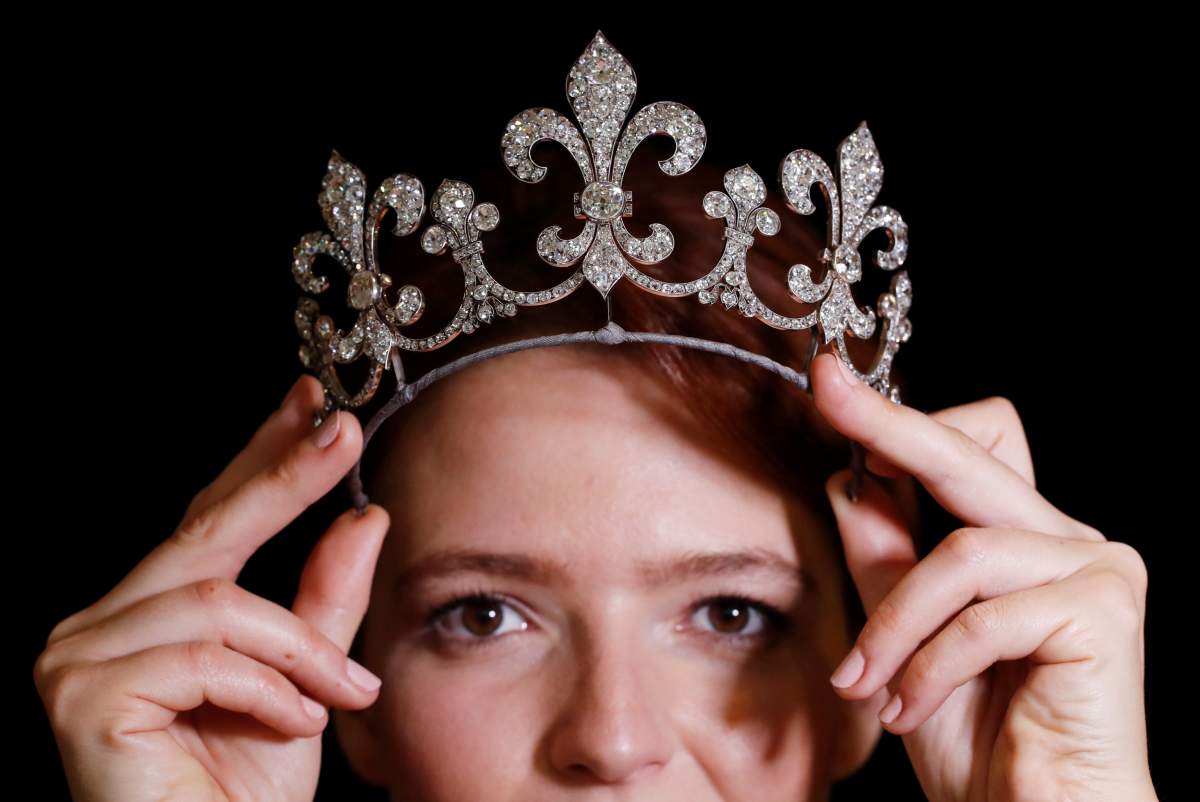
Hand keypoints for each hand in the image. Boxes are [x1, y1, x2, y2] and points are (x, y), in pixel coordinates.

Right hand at [33, 376, 389, 801]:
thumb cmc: (247, 791)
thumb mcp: (307, 681)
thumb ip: (325, 600)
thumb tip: (366, 515)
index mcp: (149, 612)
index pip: (209, 516)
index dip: (259, 455)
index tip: (309, 401)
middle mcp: (100, 623)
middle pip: (205, 532)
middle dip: (281, 481)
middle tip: (341, 434)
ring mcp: (78, 658)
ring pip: (217, 603)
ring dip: (300, 650)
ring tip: (344, 696)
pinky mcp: (81, 698)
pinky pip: (203, 656)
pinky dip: (267, 688)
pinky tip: (295, 723)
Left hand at [811, 352, 1156, 801]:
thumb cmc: (977, 742)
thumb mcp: (903, 637)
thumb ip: (886, 559)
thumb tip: (847, 481)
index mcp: (1025, 538)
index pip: (968, 448)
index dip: (901, 417)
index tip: (833, 381)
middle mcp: (1071, 540)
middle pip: (971, 457)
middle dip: (890, 428)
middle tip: (830, 392)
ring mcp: (1098, 569)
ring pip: (960, 555)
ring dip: (895, 626)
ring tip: (866, 685)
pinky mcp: (1104, 611)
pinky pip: (983, 615)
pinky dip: (930, 665)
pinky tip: (909, 707)